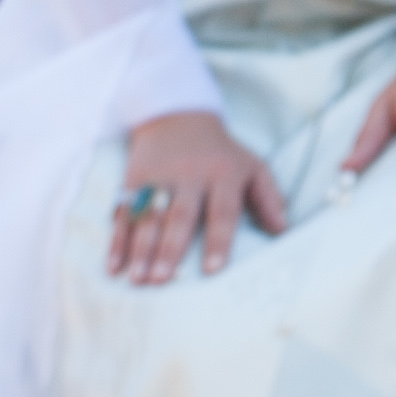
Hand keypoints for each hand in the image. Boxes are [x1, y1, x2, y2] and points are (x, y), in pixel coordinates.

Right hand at [109, 110, 285, 283]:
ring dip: (140, 249)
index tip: (212, 270)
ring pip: (149, 217)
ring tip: (137, 279)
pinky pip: (124, 212)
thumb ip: (269, 198)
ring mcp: (159, 178)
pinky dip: (117, 240)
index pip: (223, 211)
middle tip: (162, 280)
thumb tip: (282, 231)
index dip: (218, 241)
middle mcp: (190, 175)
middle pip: (180, 215)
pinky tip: (113, 266)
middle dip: (170, 249)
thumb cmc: (222, 153)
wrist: (179, 116)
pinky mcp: (133, 180)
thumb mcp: (253, 166)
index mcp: (224, 174)